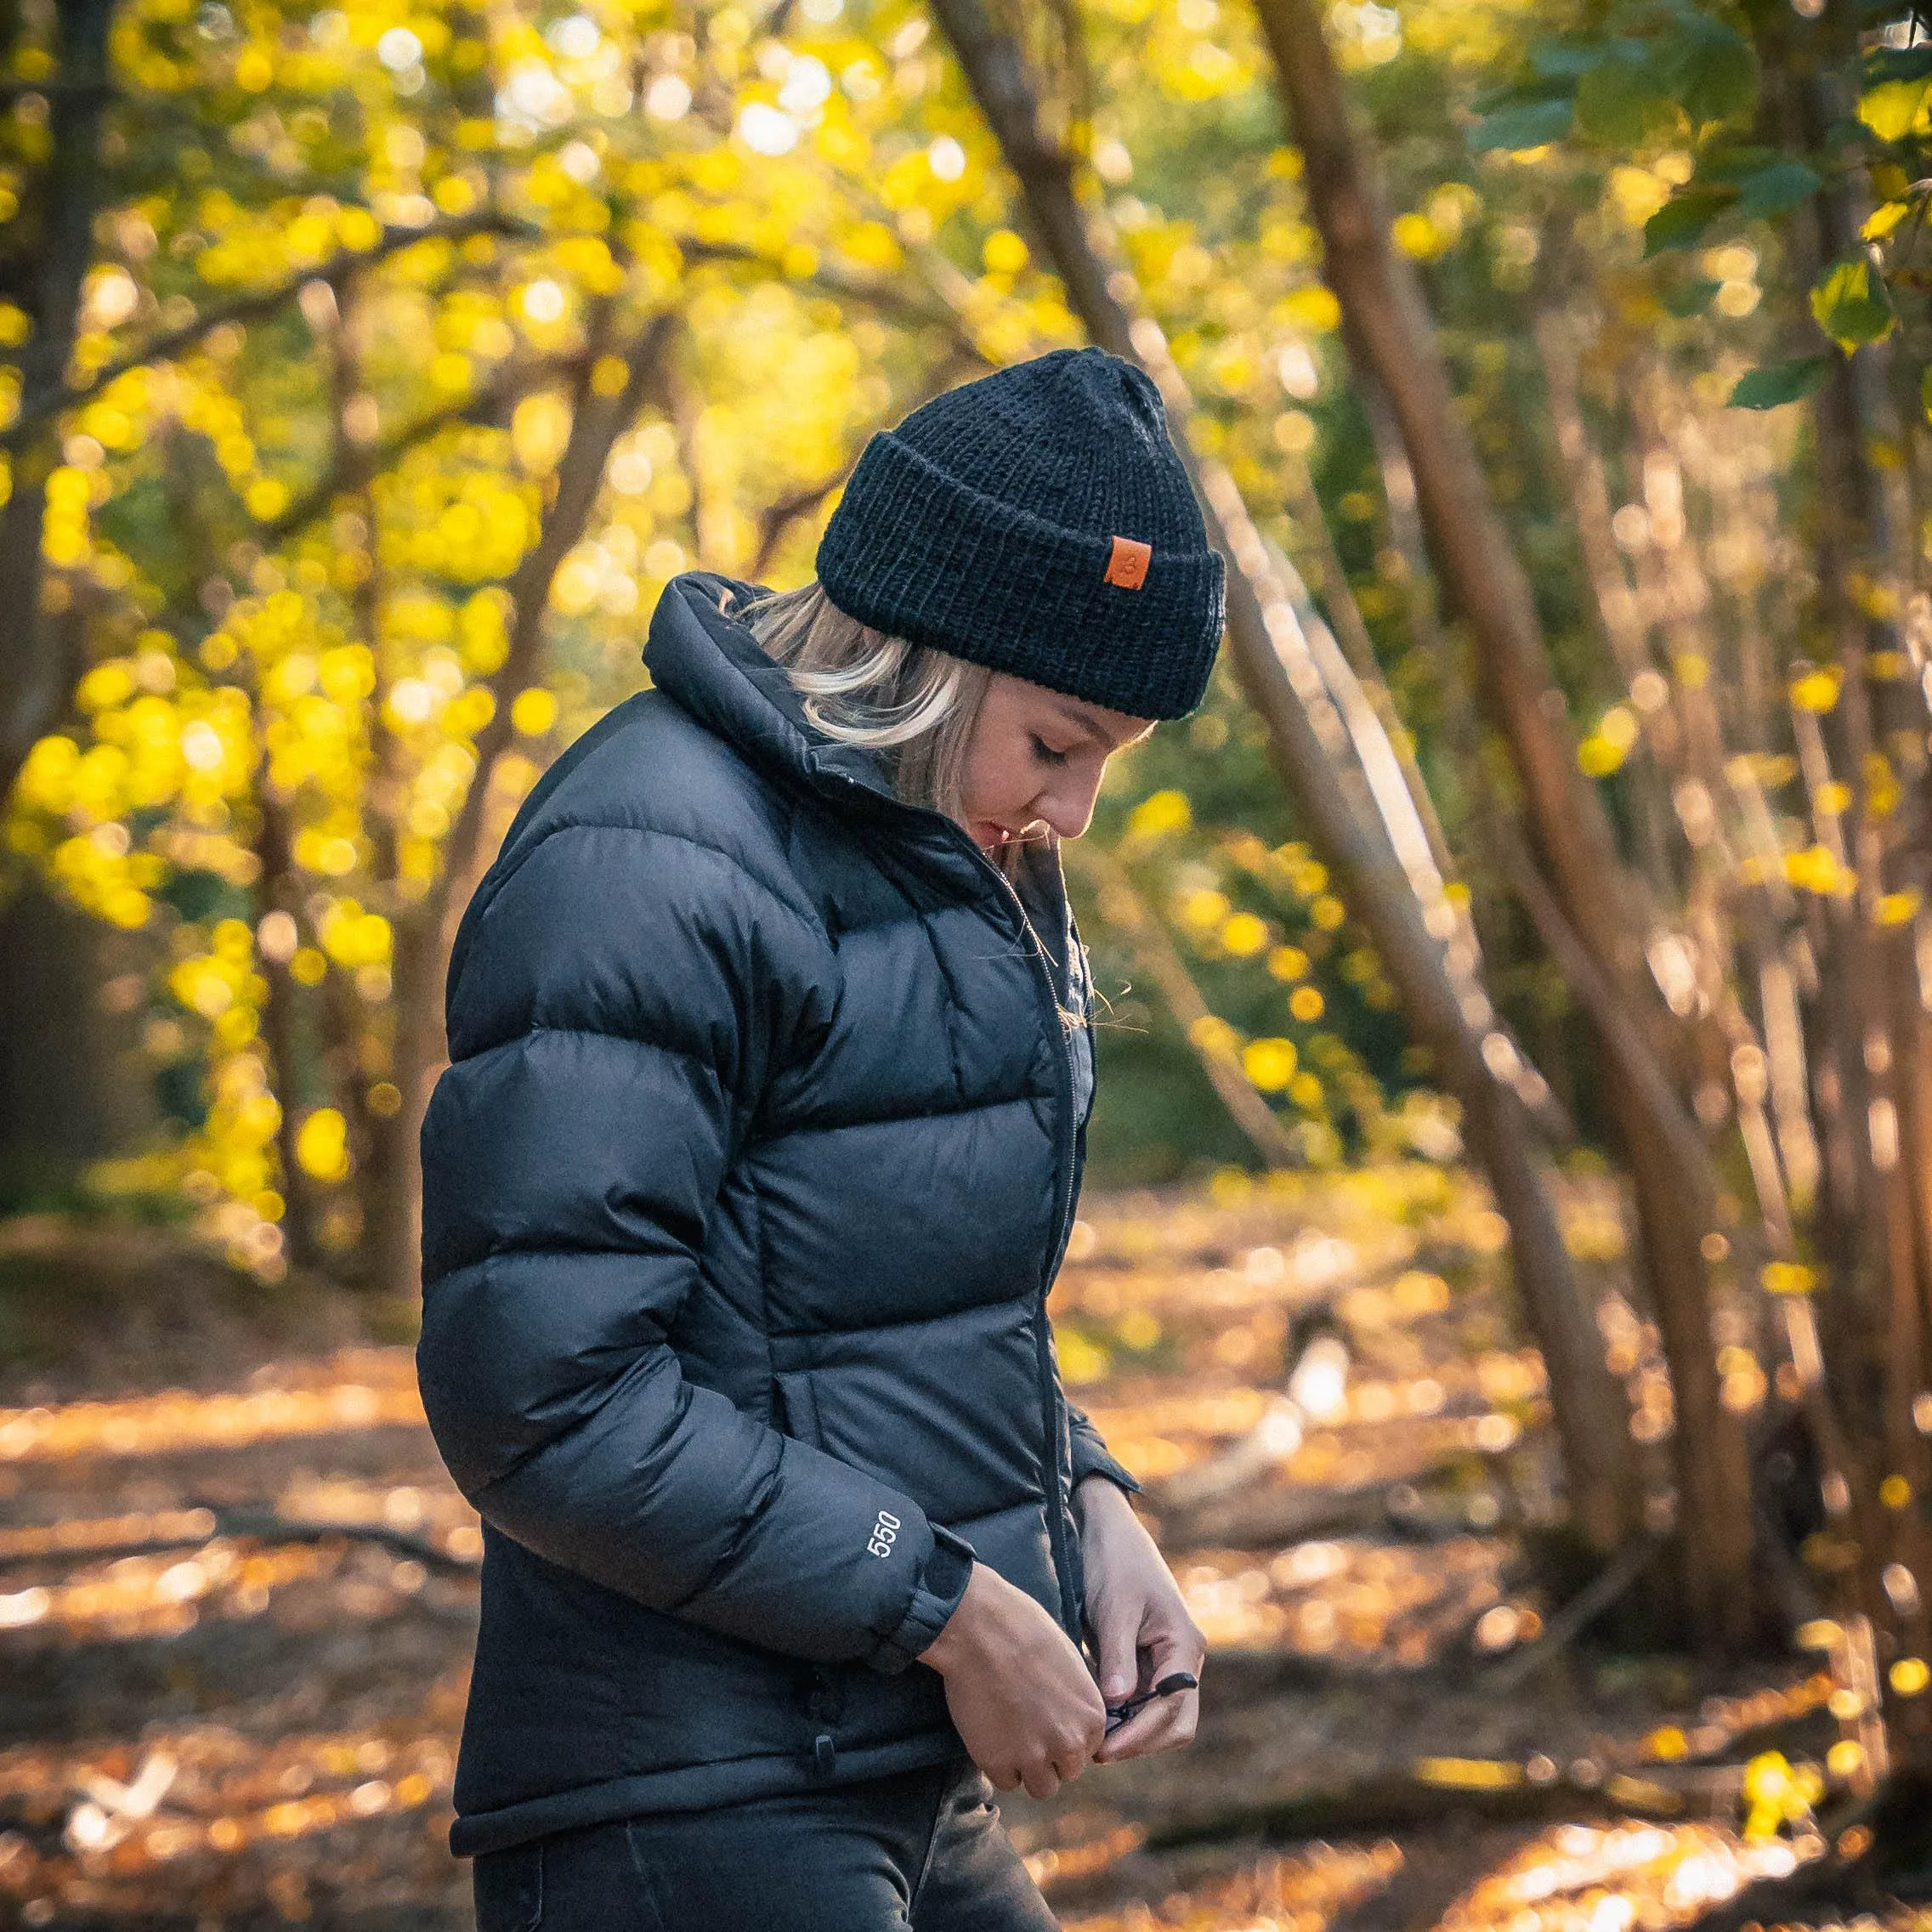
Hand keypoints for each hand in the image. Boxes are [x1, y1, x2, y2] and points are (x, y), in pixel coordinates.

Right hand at [921, 1562, 1106, 1799]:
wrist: (980, 1628)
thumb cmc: (1024, 1631)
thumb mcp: (1069, 1665)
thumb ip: (1075, 1703)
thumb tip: (1072, 1723)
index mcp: (1092, 1717)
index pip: (1088, 1750)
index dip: (1065, 1736)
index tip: (1046, 1719)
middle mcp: (1070, 1743)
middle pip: (1067, 1773)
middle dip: (1049, 1757)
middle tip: (1026, 1728)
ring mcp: (1034, 1757)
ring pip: (1041, 1787)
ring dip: (1027, 1768)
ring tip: (1009, 1736)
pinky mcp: (998, 1762)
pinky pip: (1005, 1782)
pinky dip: (997, 1764)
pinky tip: (989, 1734)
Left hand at [1075, 1476, 1205, 1764]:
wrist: (1107, 1534)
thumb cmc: (1114, 1564)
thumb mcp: (1115, 1610)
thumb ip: (1118, 1658)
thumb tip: (1118, 1705)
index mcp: (1185, 1646)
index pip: (1172, 1708)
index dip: (1140, 1734)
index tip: (1103, 1749)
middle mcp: (1183, 1660)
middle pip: (1174, 1723)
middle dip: (1139, 1741)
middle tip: (1095, 1752)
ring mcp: (1166, 1663)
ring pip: (1159, 1718)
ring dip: (1131, 1733)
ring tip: (1090, 1740)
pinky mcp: (1146, 1663)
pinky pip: (1141, 1703)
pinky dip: (1122, 1717)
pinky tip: (1093, 1719)